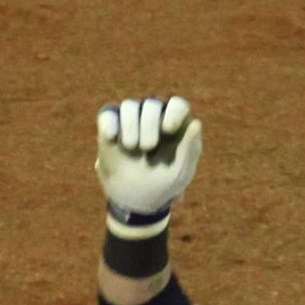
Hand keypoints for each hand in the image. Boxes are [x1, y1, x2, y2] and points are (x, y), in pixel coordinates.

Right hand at [95, 95, 202, 227]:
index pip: (178, 105)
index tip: (167, 128)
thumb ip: (191, 149)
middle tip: (147, 147)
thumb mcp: (180, 173)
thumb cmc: (163, 184)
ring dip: (130, 124)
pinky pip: (108, 113)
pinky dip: (109, 122)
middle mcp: (154, 115)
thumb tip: (196, 123)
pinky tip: (111, 137)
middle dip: (149, 123)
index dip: (173, 112)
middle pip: (152, 104)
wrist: (134, 200)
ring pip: (129, 106)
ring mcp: (132, 118)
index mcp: (176, 124)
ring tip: (131, 146)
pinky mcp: (111, 125)